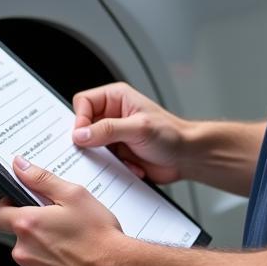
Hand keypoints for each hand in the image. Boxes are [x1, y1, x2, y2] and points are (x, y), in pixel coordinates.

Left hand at [0, 157, 131, 265]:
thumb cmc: (101, 236)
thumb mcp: (74, 195)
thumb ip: (41, 179)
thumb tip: (20, 167)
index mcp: (28, 225)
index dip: (6, 207)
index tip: (19, 205)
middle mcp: (25, 253)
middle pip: (19, 237)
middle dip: (36, 230)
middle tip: (62, 225)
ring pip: (33, 259)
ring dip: (46, 252)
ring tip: (74, 246)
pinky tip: (76, 264)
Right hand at [71, 82, 186, 184]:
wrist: (187, 157)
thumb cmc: (171, 134)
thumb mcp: (138, 128)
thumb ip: (108, 129)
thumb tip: (80, 134)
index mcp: (116, 98)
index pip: (83, 102)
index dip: (80, 119)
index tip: (82, 136)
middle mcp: (112, 115)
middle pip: (82, 125)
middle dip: (89, 142)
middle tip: (97, 151)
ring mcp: (113, 135)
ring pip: (90, 146)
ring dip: (103, 157)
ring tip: (120, 159)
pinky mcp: (117, 153)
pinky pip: (101, 162)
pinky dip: (113, 167)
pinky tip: (132, 165)